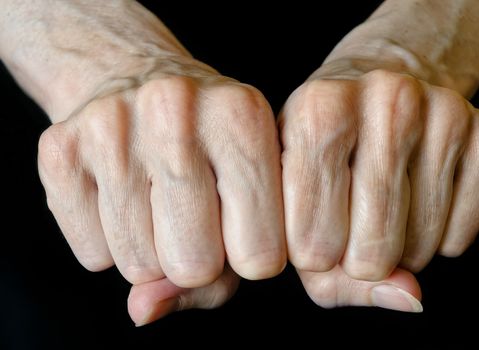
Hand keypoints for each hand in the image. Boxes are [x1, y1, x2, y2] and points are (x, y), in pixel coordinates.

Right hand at [37, 63, 285, 323]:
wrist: (137, 79)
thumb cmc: (207, 146)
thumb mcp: (247, 187)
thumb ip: (219, 275)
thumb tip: (144, 308)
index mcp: (243, 117)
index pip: (260, 255)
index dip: (250, 257)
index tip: (241, 229)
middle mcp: (176, 111)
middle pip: (196, 265)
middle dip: (198, 258)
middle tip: (195, 214)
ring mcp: (111, 126)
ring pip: (140, 266)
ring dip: (153, 250)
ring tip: (156, 197)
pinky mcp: (60, 150)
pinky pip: (94, 255)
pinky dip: (111, 242)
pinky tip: (120, 194)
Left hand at [280, 69, 478, 309]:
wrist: (371, 87)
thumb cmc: (320, 154)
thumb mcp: (292, 200)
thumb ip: (330, 275)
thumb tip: (407, 295)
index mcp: (317, 110)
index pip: (313, 240)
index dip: (313, 257)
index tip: (313, 236)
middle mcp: (385, 97)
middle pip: (372, 248)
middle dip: (360, 261)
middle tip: (351, 229)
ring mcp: (443, 110)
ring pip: (422, 242)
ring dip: (401, 250)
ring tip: (382, 212)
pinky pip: (464, 229)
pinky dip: (441, 237)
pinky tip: (419, 204)